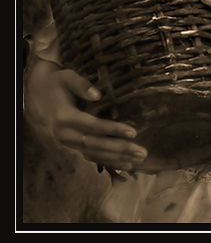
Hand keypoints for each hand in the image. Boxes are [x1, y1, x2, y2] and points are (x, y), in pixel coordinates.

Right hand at [24, 59, 147, 171]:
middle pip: (95, 145)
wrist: (37, 95)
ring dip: (116, 159)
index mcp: (64, 117)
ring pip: (93, 154)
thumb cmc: (56, 83)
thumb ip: (82, 85)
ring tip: (137, 160)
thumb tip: (98, 95)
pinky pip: (90, 156)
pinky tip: (124, 165)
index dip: (113, 130)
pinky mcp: (71, 145)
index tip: (133, 132)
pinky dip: (107, 162)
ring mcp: (67, 142)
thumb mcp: (67, 77)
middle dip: (120, 149)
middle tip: (141, 152)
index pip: (92, 126)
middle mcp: (64, 134)